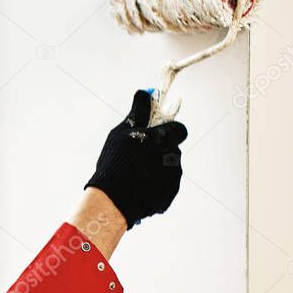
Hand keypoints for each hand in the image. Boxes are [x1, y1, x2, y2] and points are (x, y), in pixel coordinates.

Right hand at [84, 89, 187, 228]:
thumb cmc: (116, 162)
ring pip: (169, 169)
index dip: (168, 132)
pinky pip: (164, 188)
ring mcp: (173, 177)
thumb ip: (138, 113)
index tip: (155, 137)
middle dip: (160, 152)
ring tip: (135, 177)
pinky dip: (154, 187)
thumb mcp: (122, 132)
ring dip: (157, 170)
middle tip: (139, 160)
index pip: (179, 129)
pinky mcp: (169, 195)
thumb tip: (144, 93)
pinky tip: (137, 189)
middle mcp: (173, 156)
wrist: (114, 199)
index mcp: (164, 137)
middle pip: (172, 150)